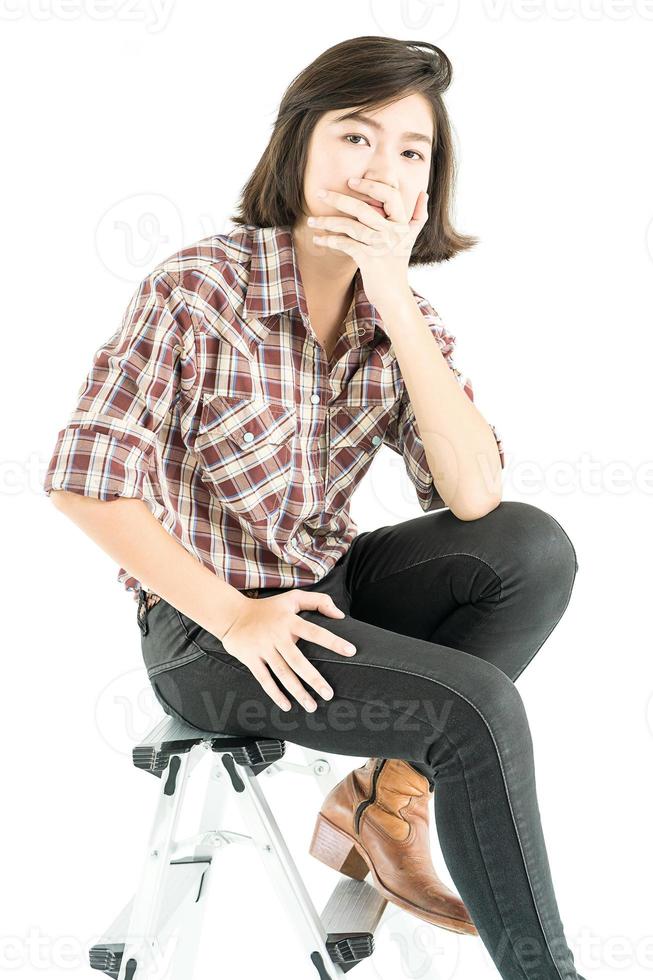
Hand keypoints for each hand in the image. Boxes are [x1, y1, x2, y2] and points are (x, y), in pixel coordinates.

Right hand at [219, 590, 357, 712]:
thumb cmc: (268, 608)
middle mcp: (277, 636)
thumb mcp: (292, 598)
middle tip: (328, 694)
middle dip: (314, 679)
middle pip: (298, 661)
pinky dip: (275, 693)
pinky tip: (287, 705)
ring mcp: (263, 649)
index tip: (351, 651)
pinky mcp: (251, 659)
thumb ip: (318, 601)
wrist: (232, 615)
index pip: (315, 632)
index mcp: (289, 621)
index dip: (333, 641)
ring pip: (282, 674)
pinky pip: (264, 679)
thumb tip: (340, 615)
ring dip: (297, 691)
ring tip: (311, 706)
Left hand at [307, 177, 428, 311]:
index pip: (390, 195)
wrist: (394, 295)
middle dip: (338, 199)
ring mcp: (380, 246)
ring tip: (311, 221)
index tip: (351, 181)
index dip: (370, 186)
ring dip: (327, 222)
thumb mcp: (410, 239)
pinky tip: (318, 240)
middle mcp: (392, 233)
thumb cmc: (397, 264)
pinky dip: (330, 241)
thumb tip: (423, 194)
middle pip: (364, 209)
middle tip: (320, 192)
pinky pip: (345, 244)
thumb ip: (418, 216)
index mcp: (402, 224)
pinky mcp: (368, 260)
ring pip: (350, 226)